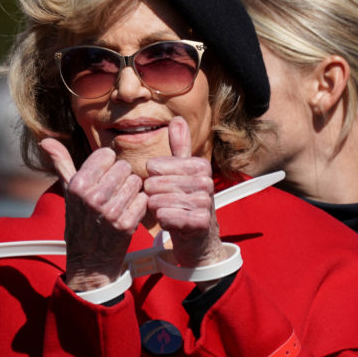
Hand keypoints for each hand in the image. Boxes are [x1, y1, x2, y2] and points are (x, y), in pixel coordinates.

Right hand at [40, 138, 146, 290]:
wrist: (89, 257)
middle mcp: (93, 197)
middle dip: (120, 176)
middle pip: (124, 166)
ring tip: (119, 201)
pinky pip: (144, 199)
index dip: (107, 164)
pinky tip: (127, 211)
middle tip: (112, 191)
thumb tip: (46, 139)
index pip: (107, 154)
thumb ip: (61, 162)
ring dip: (130, 190)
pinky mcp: (127, 225)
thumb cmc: (80, 218)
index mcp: (78, 185)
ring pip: (136, 181)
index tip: (102, 177)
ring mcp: (111, 212)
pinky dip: (139, 204)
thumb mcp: (68, 189)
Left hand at [143, 117, 225, 273]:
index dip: (152, 178)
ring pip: (159, 201)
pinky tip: (170, 221)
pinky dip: (163, 221)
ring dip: (156, 209)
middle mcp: (206, 182)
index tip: (161, 185)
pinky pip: (167, 217)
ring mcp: (205, 202)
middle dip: (151, 195)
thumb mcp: (181, 172)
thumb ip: (180, 147)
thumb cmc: (185, 201)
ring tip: (165, 210)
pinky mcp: (200, 222)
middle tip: (160, 201)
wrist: (198, 237)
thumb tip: (177, 119)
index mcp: (200, 166)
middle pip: (155, 184)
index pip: (156, 167)